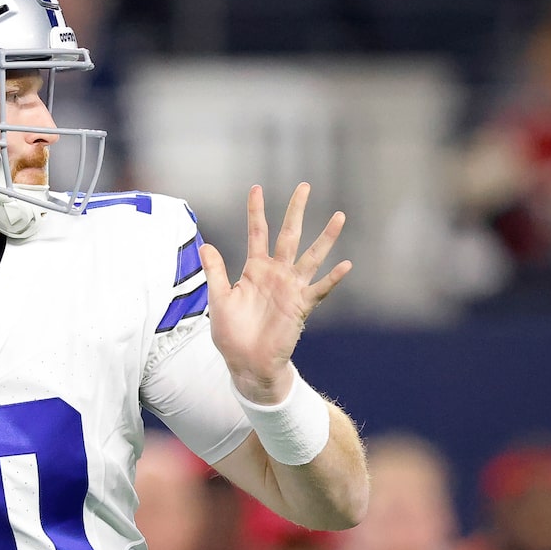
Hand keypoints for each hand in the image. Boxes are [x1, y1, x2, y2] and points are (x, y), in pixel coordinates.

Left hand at [204, 183, 350, 402]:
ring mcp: (290, 288)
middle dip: (296, 210)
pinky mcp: (300, 306)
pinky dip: (333, 279)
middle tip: (304, 186)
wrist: (247, 363)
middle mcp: (276, 274)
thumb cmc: (232, 334)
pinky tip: (345, 265)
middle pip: (288, 235)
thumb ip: (215, 272)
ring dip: (325, 238)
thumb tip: (205, 245)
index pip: (257, 233)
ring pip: (311, 256)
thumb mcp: (218, 300)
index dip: (256, 211)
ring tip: (338, 217)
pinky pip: (319, 290)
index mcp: (254, 269)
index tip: (256, 188)